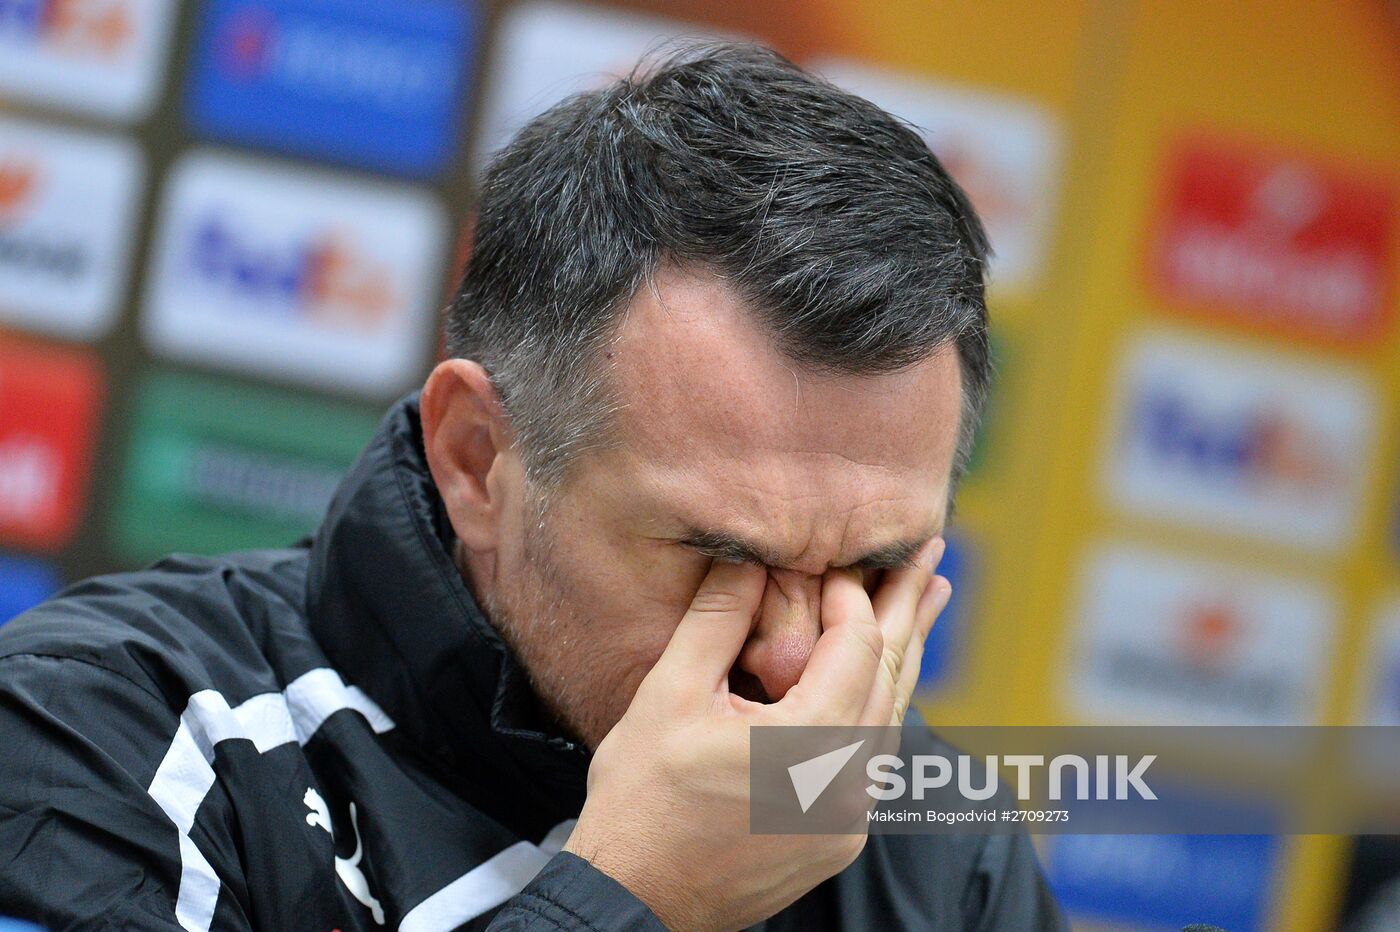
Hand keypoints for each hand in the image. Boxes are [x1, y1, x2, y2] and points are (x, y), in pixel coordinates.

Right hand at [562, 540, 949, 929]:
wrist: (635, 897)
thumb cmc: (642, 798)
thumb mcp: (669, 694)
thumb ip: (718, 618)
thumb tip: (747, 555)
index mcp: (810, 742)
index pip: (857, 645)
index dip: (851, 594)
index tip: (835, 559)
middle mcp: (846, 784)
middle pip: (891, 677)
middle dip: (908, 611)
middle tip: (931, 556)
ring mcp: (849, 819)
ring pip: (890, 719)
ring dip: (902, 657)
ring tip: (924, 604)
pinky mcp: (839, 840)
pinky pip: (874, 759)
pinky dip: (880, 707)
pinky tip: (882, 683)